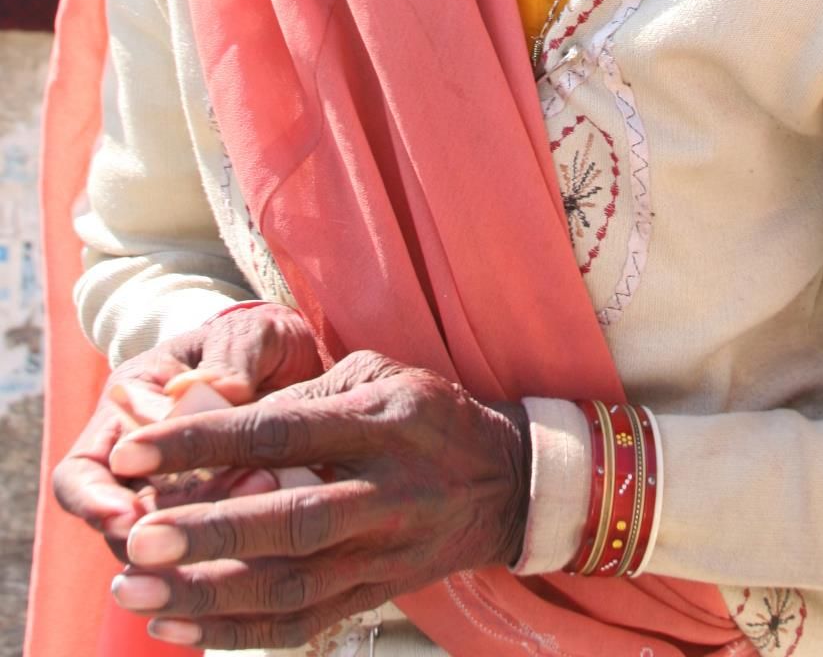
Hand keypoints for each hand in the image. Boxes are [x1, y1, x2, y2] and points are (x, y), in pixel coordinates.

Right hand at [53, 304, 321, 546]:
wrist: (287, 360)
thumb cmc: (254, 339)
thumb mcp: (247, 334)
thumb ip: (232, 357)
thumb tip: (213, 388)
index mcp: (126, 411)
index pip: (80, 475)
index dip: (94, 502)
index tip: (129, 516)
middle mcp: (141, 464)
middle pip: (122, 527)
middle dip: (162, 531)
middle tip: (216, 520)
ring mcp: (178, 496)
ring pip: (169, 544)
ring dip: (206, 537)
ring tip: (263, 503)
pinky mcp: (217, 517)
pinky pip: (216, 546)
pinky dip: (239, 541)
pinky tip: (277, 524)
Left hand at [103, 352, 530, 649]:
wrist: (505, 481)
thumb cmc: (423, 412)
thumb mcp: (374, 375)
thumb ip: (302, 396)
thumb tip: (212, 415)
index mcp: (380, 423)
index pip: (282, 432)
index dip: (206, 441)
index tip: (135, 449)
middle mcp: (385, 493)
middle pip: (292, 523)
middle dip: (210, 534)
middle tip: (136, 538)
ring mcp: (384, 553)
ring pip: (292, 587)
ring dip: (208, 595)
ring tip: (134, 593)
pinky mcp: (378, 595)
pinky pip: (303, 625)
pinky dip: (237, 633)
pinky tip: (178, 630)